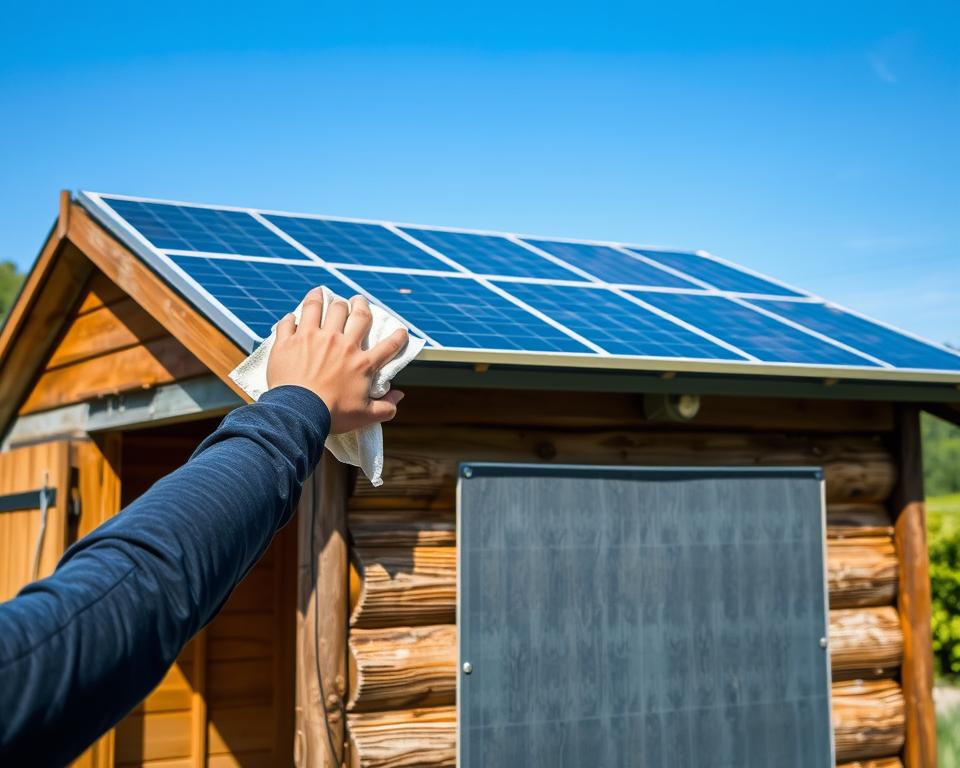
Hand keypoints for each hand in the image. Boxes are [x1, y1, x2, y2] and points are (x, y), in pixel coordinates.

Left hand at [266, 288, 407, 433]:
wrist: (299, 412)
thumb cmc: (332, 414)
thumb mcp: (365, 415)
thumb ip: (386, 407)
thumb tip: (399, 396)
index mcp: (362, 363)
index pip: (388, 346)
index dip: (398, 337)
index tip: (402, 331)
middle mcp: (341, 344)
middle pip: (356, 315)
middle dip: (360, 304)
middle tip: (358, 300)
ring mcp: (314, 338)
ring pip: (321, 308)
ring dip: (322, 298)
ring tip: (321, 292)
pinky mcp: (290, 341)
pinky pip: (289, 322)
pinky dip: (291, 318)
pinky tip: (292, 317)